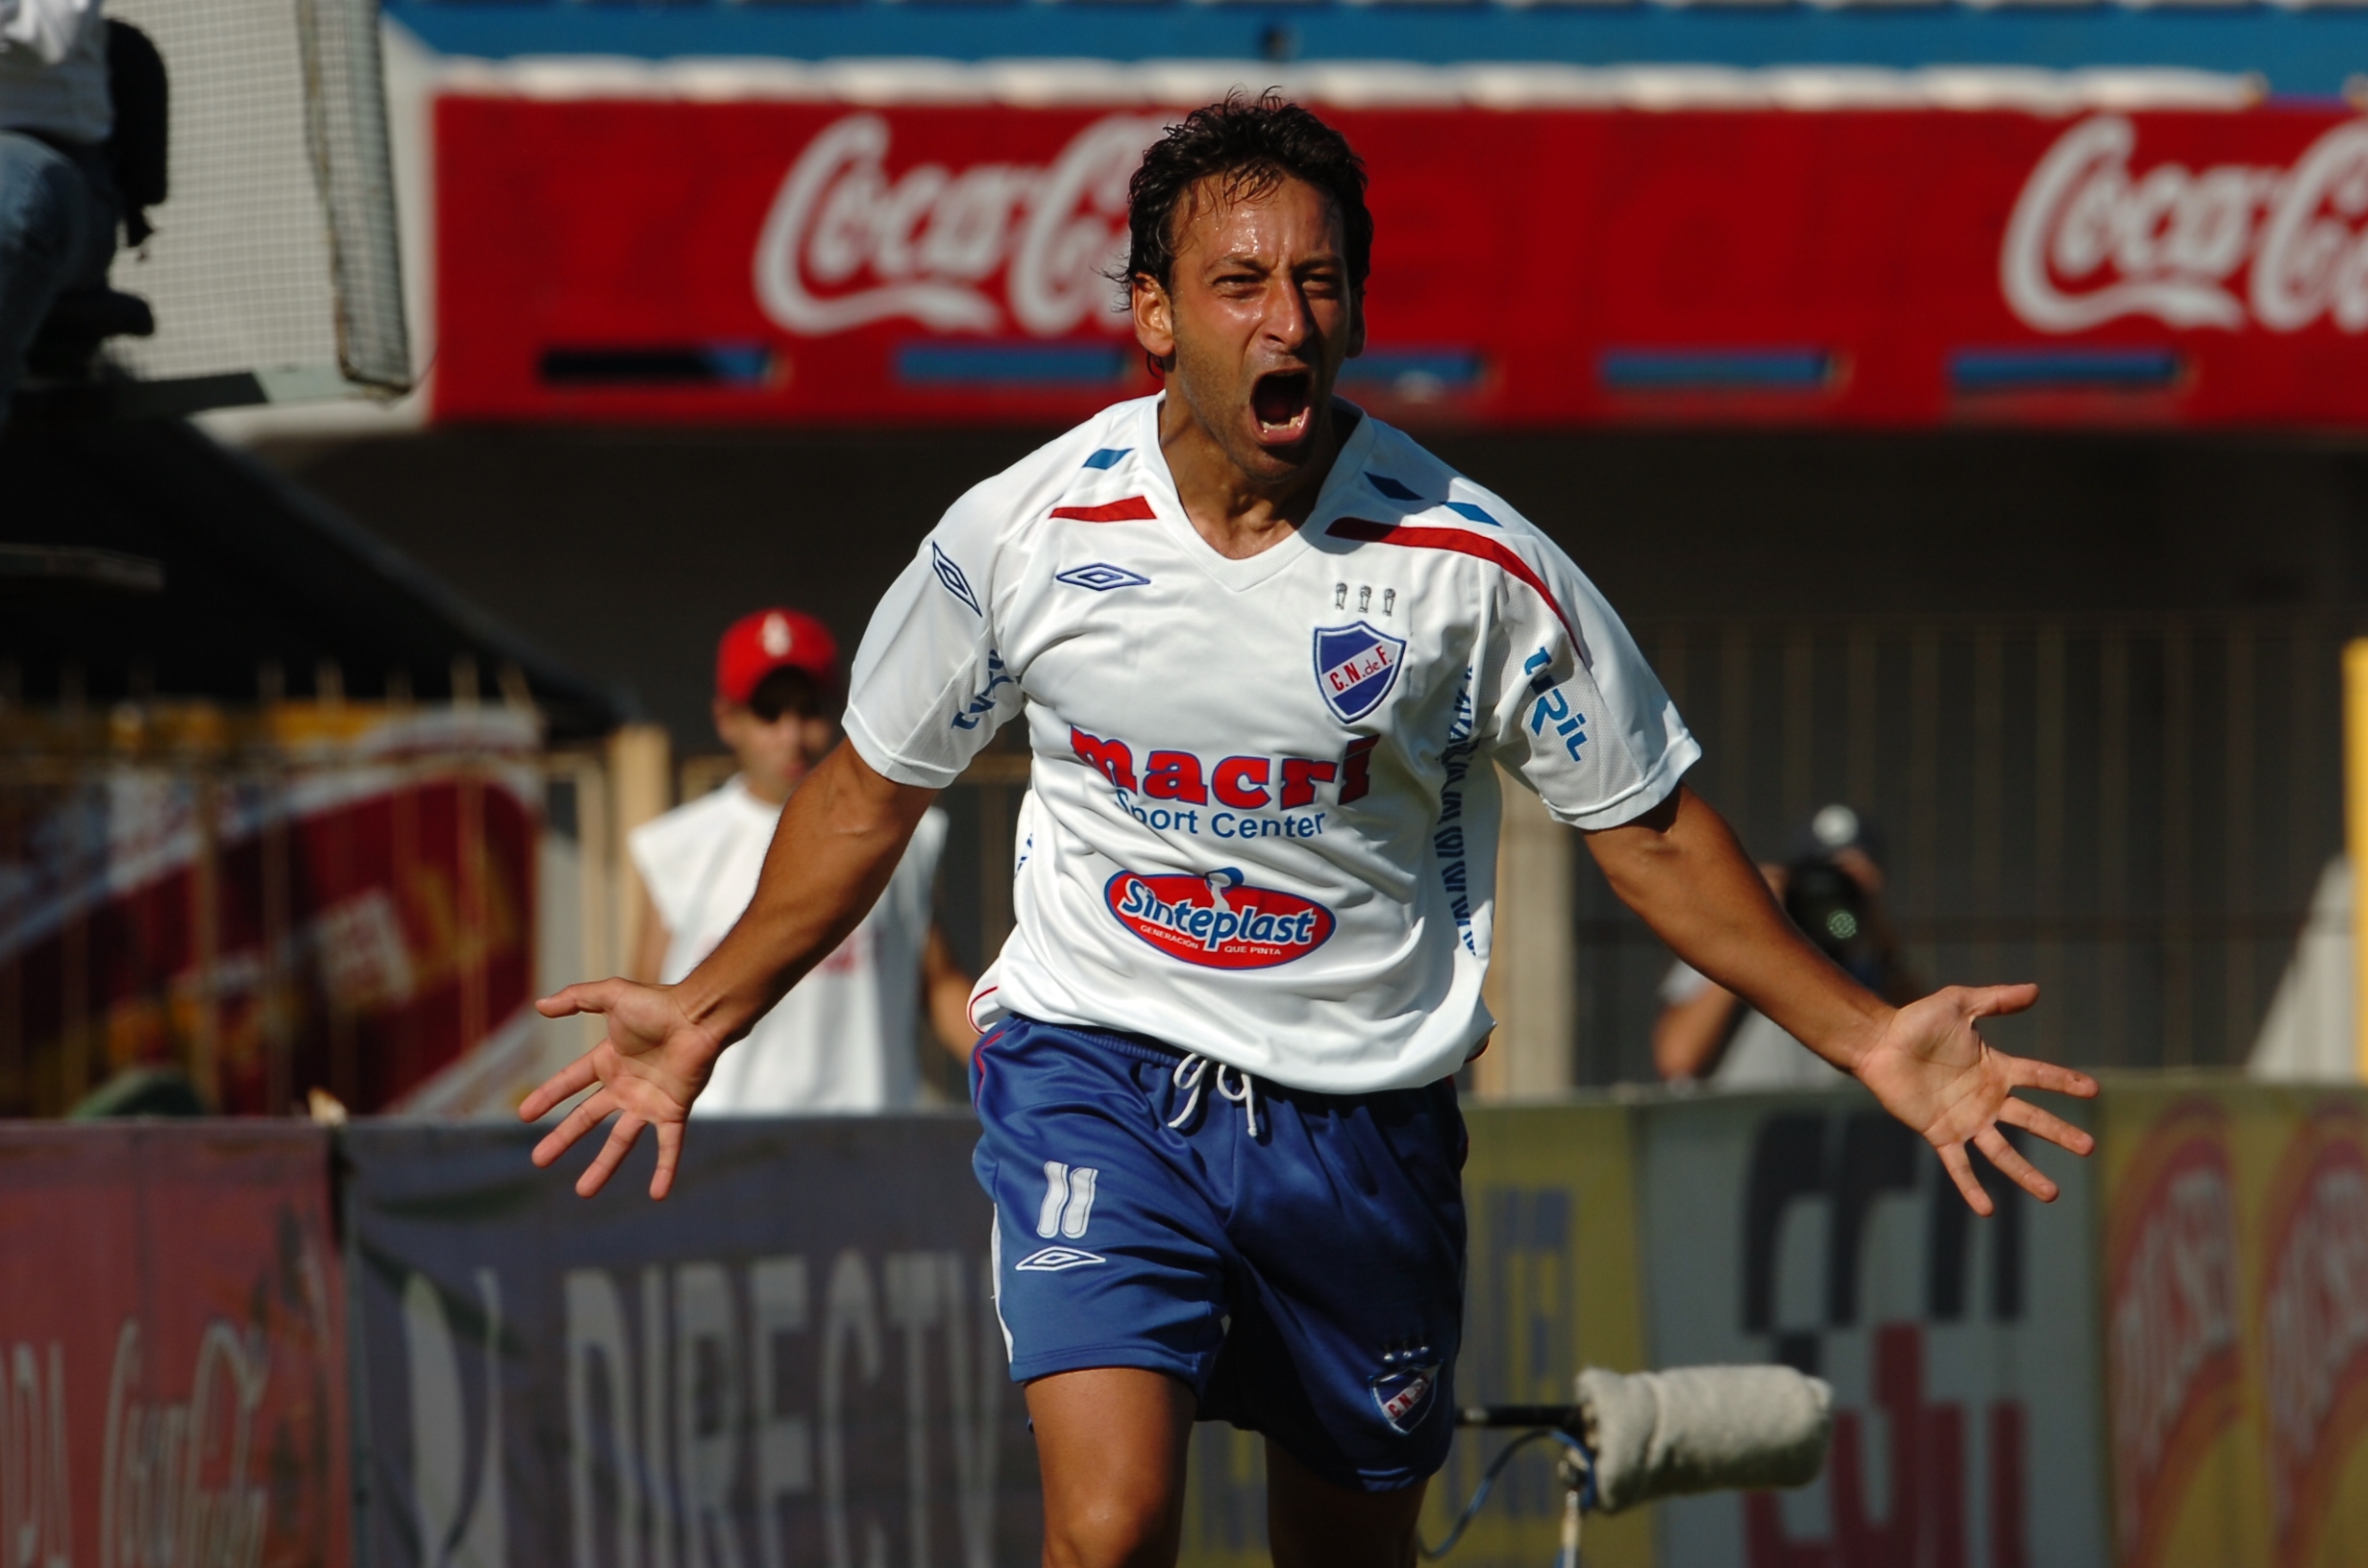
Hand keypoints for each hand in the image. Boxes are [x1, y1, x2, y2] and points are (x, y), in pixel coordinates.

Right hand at [520, 979, 725, 1199]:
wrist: (700, 1015)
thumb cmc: (660, 1004)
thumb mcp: (612, 994)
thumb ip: (576, 998)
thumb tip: (539, 1005)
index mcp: (609, 1061)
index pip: (571, 1083)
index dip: (547, 1097)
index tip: (524, 1116)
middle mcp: (626, 1086)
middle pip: (587, 1118)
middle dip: (563, 1139)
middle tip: (539, 1161)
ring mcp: (649, 1102)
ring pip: (621, 1141)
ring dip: (603, 1166)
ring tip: (583, 1192)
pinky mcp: (673, 1111)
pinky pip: (669, 1146)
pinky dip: (665, 1169)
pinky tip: (658, 1194)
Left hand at [1850, 984, 2097, 1214]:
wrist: (1878, 1043)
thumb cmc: (1915, 1021)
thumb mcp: (1958, 1003)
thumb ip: (1996, 999)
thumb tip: (2037, 990)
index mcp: (1996, 1068)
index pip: (2039, 1077)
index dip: (2065, 1082)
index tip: (2093, 1091)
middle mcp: (1987, 1098)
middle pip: (2031, 1119)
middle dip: (2060, 1133)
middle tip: (2089, 1148)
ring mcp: (1966, 1119)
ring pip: (2003, 1152)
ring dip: (2026, 1173)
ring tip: (2053, 1194)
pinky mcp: (1940, 1133)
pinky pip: (1959, 1165)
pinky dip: (1971, 1187)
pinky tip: (1987, 1210)